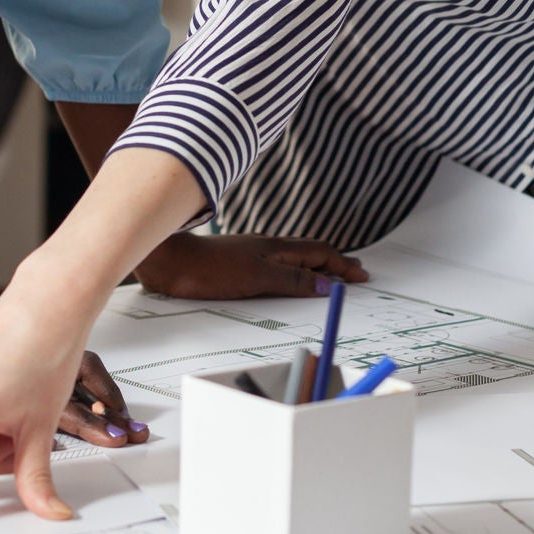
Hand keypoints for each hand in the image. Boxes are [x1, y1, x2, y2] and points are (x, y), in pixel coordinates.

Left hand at [133, 232, 369, 299]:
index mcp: (278, 249)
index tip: (362, 276)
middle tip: (355, 274)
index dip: (343, 265)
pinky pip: (276, 268)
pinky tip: (287, 282)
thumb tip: (329, 285)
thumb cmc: (213, 268)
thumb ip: (294, 279)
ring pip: (293, 259)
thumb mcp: (259, 276)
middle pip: (310, 254)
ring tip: (329, 278)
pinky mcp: (237, 267)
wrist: (171, 262)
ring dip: (316, 267)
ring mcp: (252, 256)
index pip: (320, 253)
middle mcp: (268, 249)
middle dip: (335, 263)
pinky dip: (294, 274)